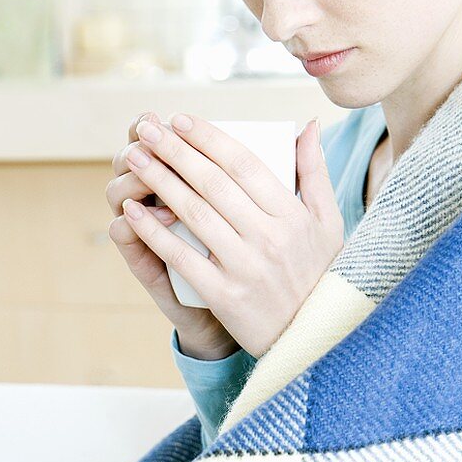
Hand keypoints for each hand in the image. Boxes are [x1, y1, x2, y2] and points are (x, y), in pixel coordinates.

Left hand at [120, 113, 344, 358]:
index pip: (245, 164)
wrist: (314, 341)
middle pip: (213, 183)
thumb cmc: (321, 277)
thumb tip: (307, 125)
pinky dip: (154, 232)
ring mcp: (246, 267)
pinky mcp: (225, 296)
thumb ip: (316, 174)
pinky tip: (132, 212)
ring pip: (194, 213)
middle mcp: (270, 237)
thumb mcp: (329, 225)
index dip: (208, 138)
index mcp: (293, 215)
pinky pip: (182, 257)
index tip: (180, 120)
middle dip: (175, 151)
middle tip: (146, 129)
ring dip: (159, 181)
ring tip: (134, 158)